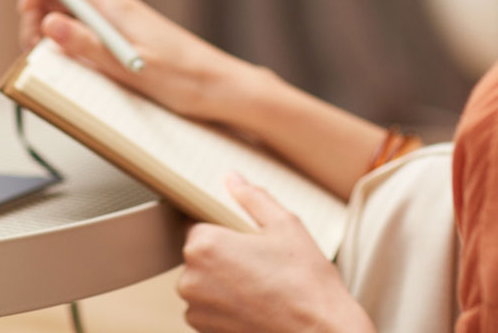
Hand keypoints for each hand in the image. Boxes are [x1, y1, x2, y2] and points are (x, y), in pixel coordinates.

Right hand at [16, 0, 251, 122]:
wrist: (221, 88)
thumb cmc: (186, 79)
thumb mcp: (130, 68)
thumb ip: (87, 46)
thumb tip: (47, 24)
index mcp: (112, 4)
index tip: (30, 9)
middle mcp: (111, 6)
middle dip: (34, 10)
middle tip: (34, 45)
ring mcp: (116, 22)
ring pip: (66, 10)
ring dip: (47, 29)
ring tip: (47, 57)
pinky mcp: (122, 39)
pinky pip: (83, 29)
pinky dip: (67, 42)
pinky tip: (71, 64)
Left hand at [178, 173, 374, 332]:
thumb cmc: (306, 283)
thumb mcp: (285, 226)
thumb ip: (252, 198)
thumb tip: (232, 179)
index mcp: (205, 245)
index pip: (198, 225)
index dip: (223, 231)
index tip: (245, 241)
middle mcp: (191, 278)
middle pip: (199, 255)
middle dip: (222, 256)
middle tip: (259, 264)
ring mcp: (196, 310)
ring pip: (202, 283)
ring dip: (222, 282)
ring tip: (260, 286)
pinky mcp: (205, 332)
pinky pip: (208, 309)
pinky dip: (225, 306)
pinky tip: (255, 305)